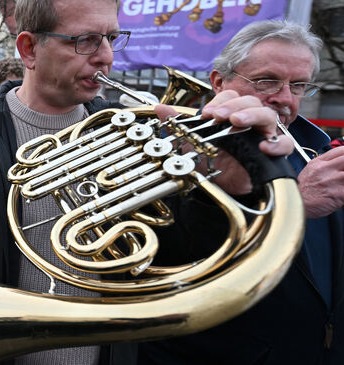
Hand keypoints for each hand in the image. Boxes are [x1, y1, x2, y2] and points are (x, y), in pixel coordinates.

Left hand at [155, 90, 293, 194]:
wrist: (219, 186)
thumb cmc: (210, 160)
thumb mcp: (191, 142)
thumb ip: (178, 124)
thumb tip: (160, 108)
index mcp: (231, 115)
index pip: (232, 97)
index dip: (221, 102)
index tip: (206, 113)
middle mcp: (249, 122)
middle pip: (251, 102)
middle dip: (234, 106)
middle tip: (218, 116)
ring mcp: (263, 136)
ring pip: (269, 116)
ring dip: (252, 116)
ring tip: (237, 122)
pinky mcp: (272, 155)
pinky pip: (285, 144)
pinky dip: (277, 144)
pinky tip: (263, 146)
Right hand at [297, 146, 343, 217]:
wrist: (292, 206)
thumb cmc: (301, 193)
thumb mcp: (309, 172)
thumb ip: (324, 166)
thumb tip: (337, 166)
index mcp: (318, 163)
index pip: (340, 150)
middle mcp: (326, 169)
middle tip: (343, 173)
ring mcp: (333, 179)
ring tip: (342, 183)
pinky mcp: (339, 193)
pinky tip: (342, 194)